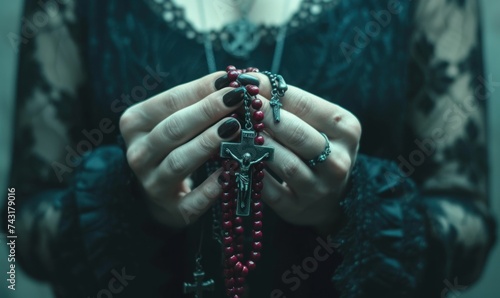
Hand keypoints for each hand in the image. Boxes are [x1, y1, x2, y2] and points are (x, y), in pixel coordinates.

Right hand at [119, 72, 257, 227]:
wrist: (157, 192)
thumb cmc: (173, 145)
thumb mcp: (175, 119)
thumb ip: (197, 101)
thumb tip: (234, 80)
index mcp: (135, 123)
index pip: (170, 101)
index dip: (201, 89)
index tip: (229, 79)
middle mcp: (138, 154)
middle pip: (173, 129)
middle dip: (207, 111)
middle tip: (237, 99)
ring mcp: (152, 184)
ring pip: (179, 161)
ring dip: (208, 143)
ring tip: (235, 127)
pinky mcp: (171, 211)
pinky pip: (192, 201)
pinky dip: (210, 189)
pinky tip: (229, 174)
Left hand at [242, 73, 361, 234]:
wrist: (329, 195)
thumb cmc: (317, 148)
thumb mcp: (316, 124)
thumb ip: (291, 105)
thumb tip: (251, 80)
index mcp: (346, 130)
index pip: (306, 105)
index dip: (272, 91)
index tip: (245, 80)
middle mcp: (338, 160)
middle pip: (297, 134)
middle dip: (263, 116)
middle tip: (238, 103)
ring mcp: (319, 188)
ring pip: (284, 163)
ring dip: (256, 144)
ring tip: (235, 129)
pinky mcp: (297, 209)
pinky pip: (269, 189)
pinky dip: (251, 172)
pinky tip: (236, 158)